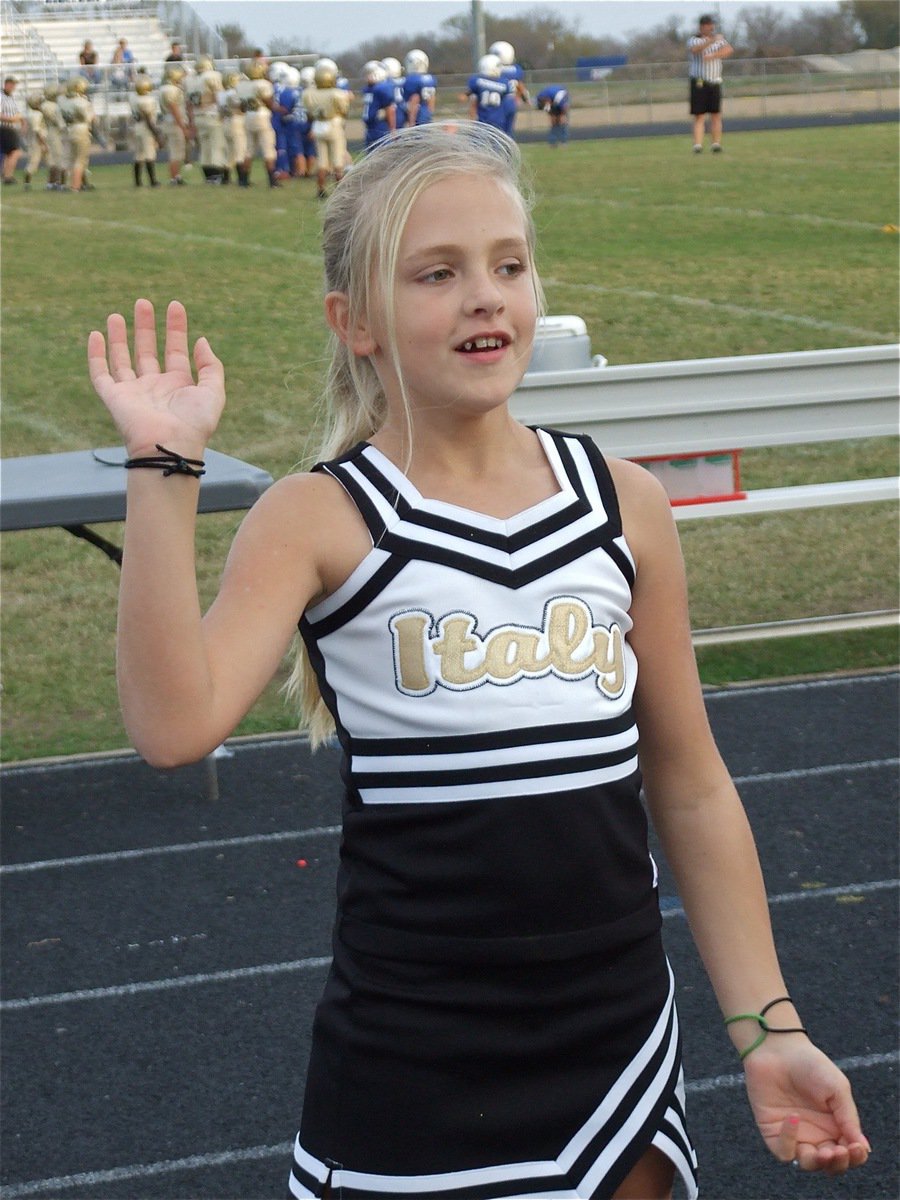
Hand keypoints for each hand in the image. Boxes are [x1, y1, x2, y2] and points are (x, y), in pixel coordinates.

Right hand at [88, 298, 224, 457]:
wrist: (170, 445)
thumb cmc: (194, 423)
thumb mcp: (213, 392)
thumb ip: (210, 366)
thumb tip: (201, 340)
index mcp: (178, 385)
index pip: (175, 350)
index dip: (176, 328)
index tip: (175, 306)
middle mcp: (154, 387)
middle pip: (147, 351)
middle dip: (145, 327)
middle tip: (143, 303)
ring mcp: (133, 392)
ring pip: (122, 359)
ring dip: (119, 337)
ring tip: (117, 314)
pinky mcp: (114, 398)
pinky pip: (101, 374)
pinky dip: (96, 355)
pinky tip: (96, 335)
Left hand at [743, 1039, 870, 1173]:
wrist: (777, 1048)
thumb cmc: (810, 1064)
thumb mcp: (837, 1088)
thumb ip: (848, 1117)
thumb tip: (863, 1148)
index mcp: (835, 1126)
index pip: (849, 1153)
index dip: (855, 1156)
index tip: (856, 1147)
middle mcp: (816, 1134)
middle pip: (831, 1165)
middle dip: (839, 1163)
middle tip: (841, 1151)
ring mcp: (794, 1135)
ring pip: (809, 1164)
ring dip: (819, 1163)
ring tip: (825, 1151)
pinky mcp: (773, 1132)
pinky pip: (783, 1151)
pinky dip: (789, 1142)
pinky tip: (794, 1119)